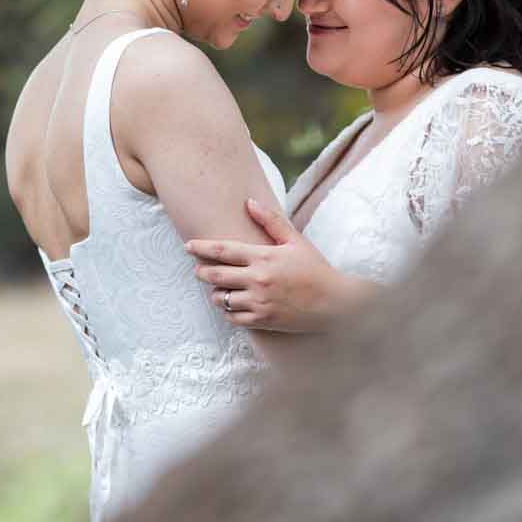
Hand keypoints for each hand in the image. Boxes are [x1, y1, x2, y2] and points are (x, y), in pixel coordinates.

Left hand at [186, 199, 371, 332]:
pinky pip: (232, 317)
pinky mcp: (262, 320)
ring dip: (215, 292)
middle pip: (215, 275)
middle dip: (201, 271)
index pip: (223, 250)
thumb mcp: (295, 240)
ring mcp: (258, 302)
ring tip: (218, 288)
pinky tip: (232, 305)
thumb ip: (270, 221)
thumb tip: (249, 202)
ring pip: (221, 298)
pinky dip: (228, 311)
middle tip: (198, 269)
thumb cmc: (314, 269)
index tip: (188, 246)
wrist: (334, 303)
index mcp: (263, 257)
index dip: (201, 247)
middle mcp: (257, 280)